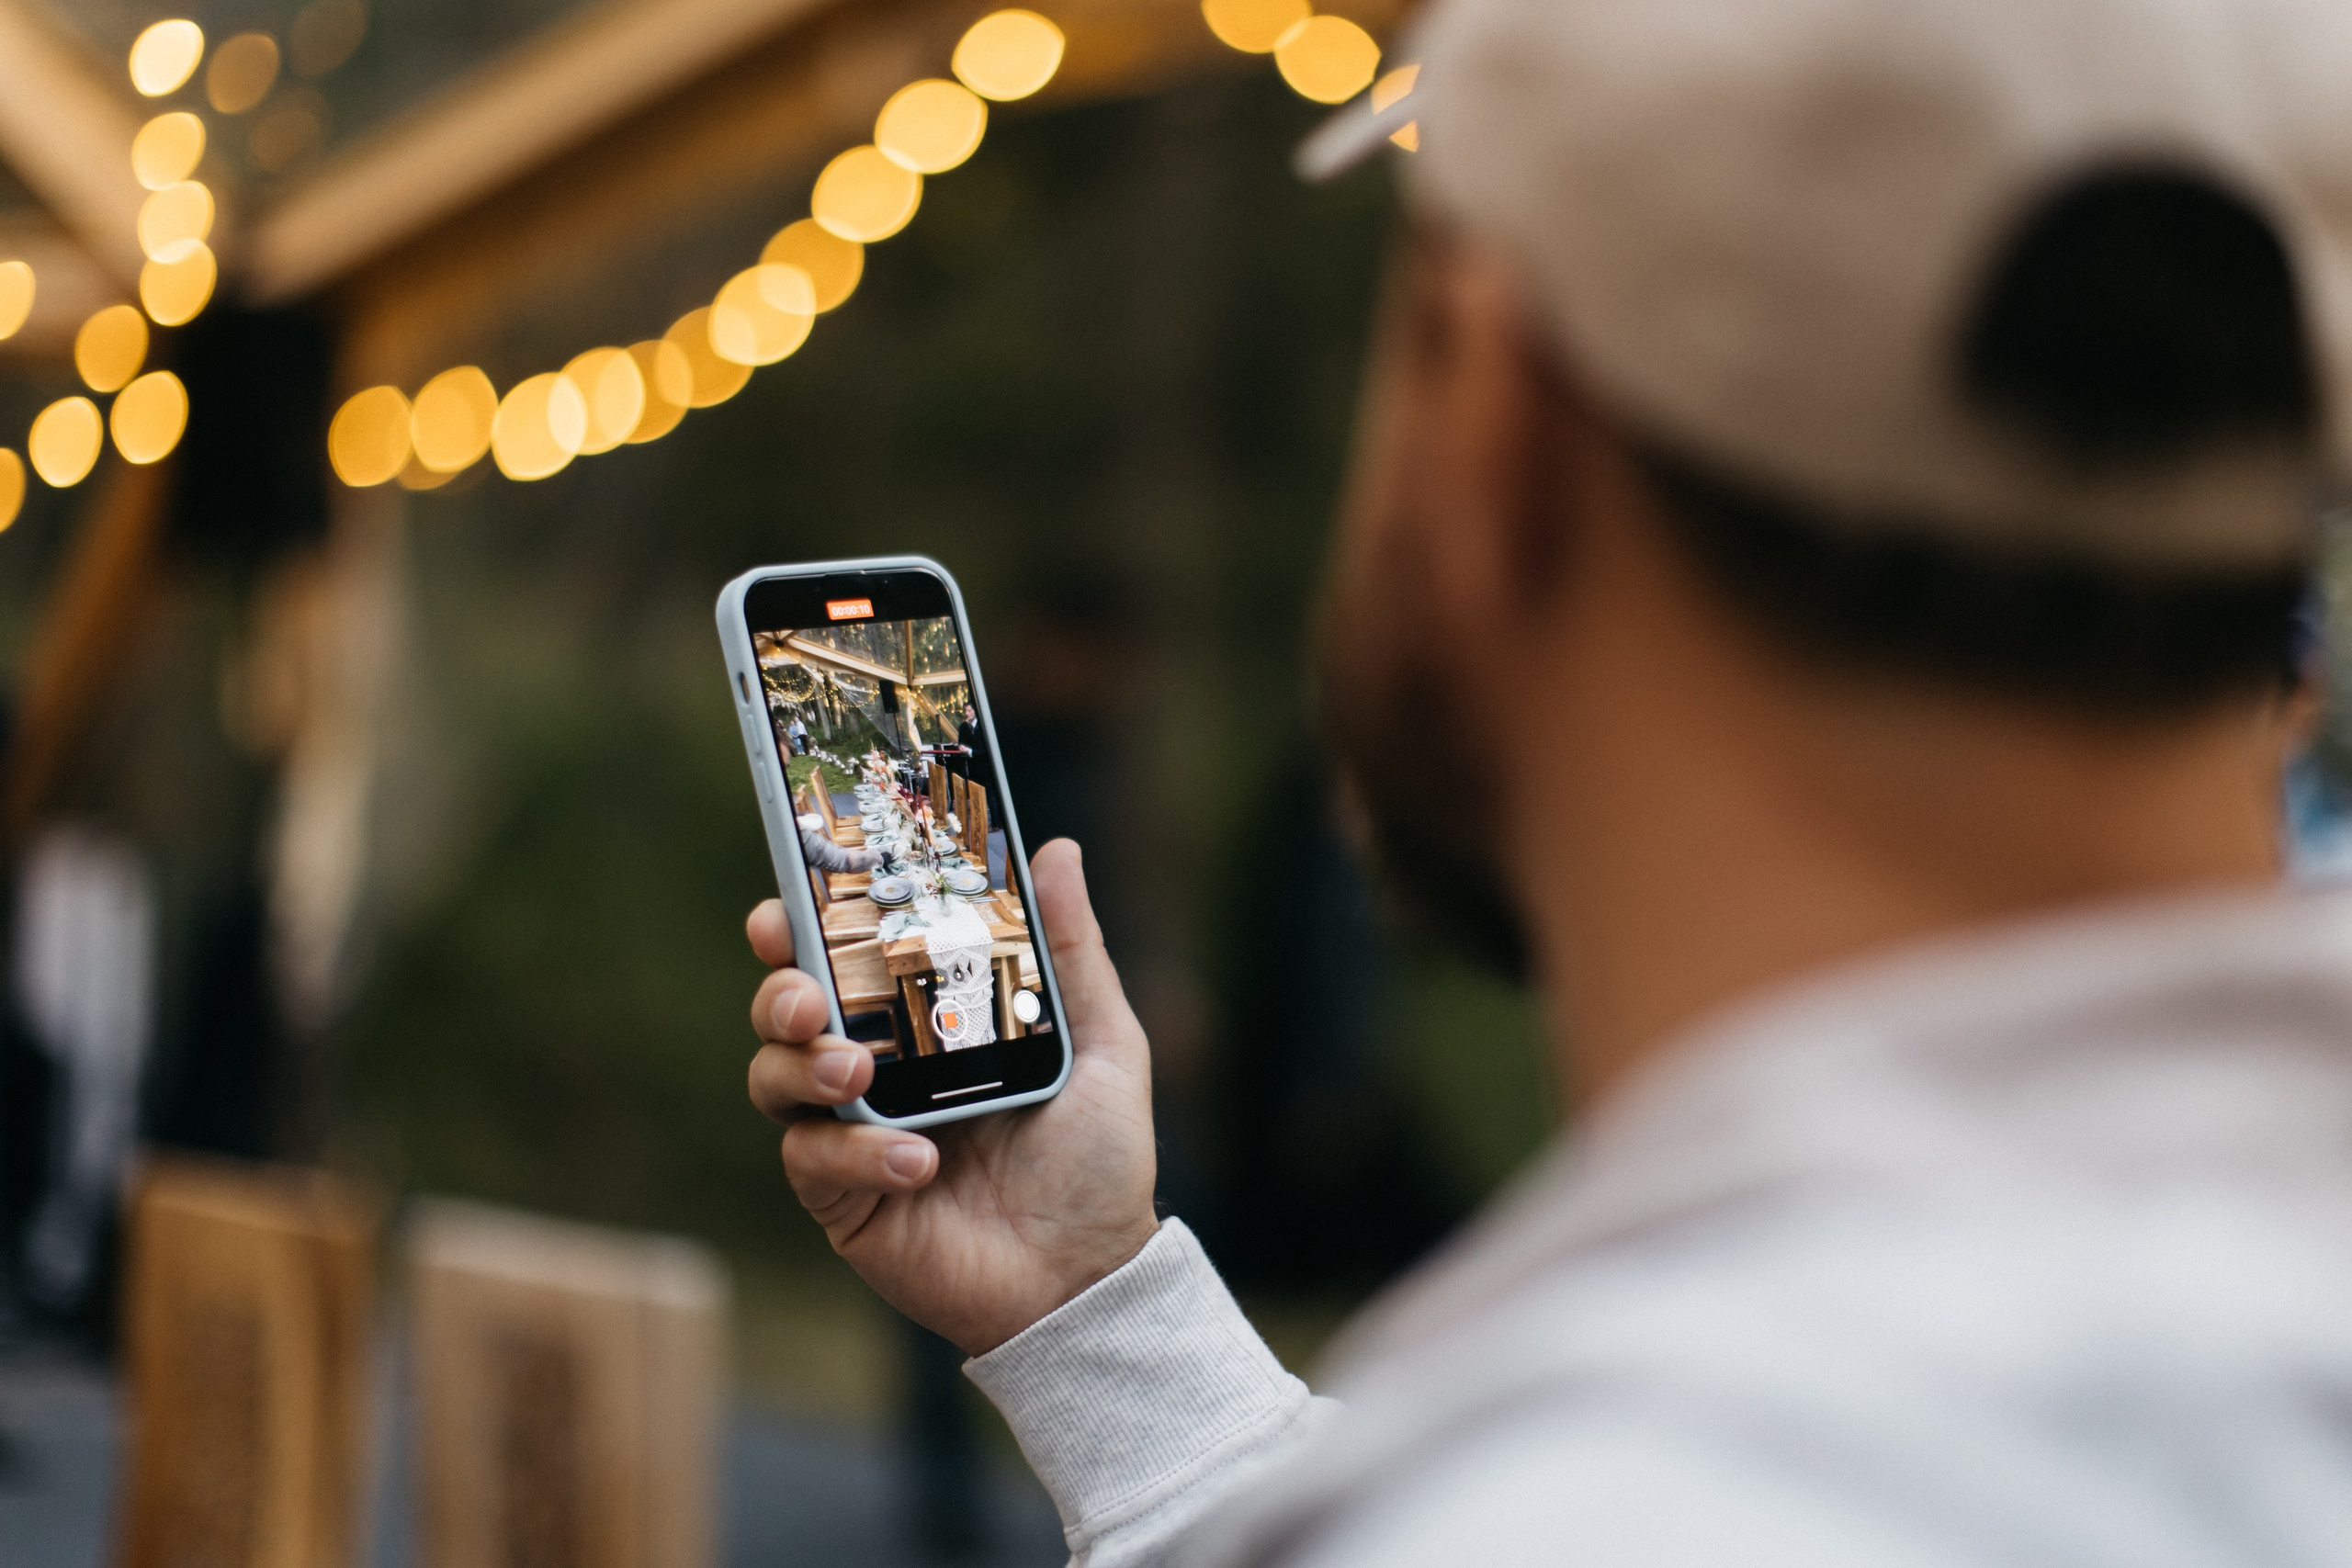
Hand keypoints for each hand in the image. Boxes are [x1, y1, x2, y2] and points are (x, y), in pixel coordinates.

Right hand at [746, 839, 1158, 1353]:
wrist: (1091, 1275)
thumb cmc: (1097, 1160)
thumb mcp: (1101, 1042)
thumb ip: (1071, 950)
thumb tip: (1056, 851)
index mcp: (924, 1023)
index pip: (844, 958)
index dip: (800, 926)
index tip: (786, 904)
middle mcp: (878, 1071)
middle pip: (787, 1011)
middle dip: (781, 990)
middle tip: (809, 997)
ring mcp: (853, 1134)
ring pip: (776, 1079)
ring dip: (801, 1065)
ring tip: (857, 1071)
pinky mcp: (846, 1200)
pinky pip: (811, 1162)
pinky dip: (853, 1153)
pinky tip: (916, 1161)